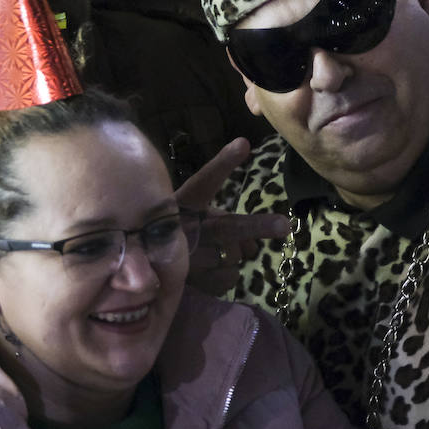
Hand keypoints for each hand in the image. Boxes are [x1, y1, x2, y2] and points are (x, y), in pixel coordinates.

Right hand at [175, 138, 288, 295]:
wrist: (144, 268)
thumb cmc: (177, 235)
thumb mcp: (194, 217)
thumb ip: (224, 223)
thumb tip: (254, 247)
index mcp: (185, 204)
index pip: (205, 181)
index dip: (223, 163)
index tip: (243, 145)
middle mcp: (185, 229)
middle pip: (228, 227)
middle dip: (258, 226)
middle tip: (284, 225)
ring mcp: (188, 258)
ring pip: (234, 257)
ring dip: (234, 256)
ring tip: (215, 254)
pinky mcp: (192, 283)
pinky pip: (229, 278)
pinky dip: (227, 275)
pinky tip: (210, 271)